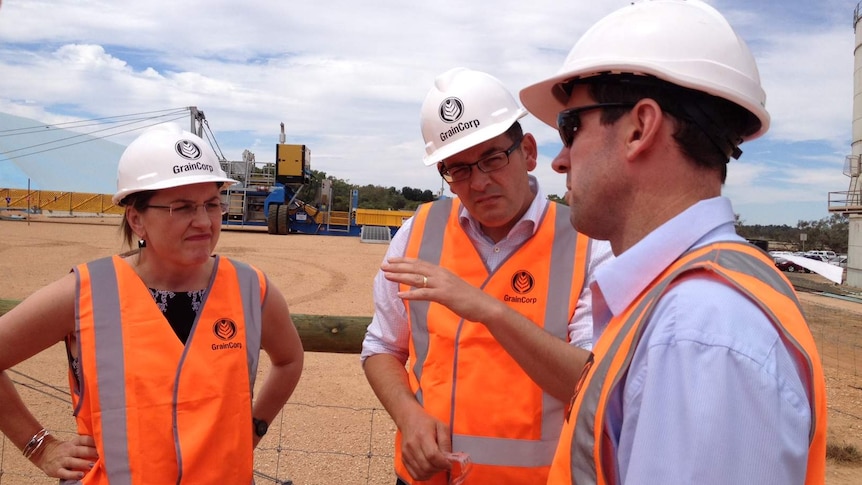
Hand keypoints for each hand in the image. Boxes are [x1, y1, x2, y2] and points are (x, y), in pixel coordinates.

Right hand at [34, 434, 97, 480]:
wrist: (42, 453)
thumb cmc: (64, 450)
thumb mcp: (73, 444)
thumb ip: (84, 445)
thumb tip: (102, 447)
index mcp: (73, 443)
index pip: (84, 440)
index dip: (93, 441)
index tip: (104, 443)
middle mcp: (68, 450)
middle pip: (80, 450)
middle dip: (91, 452)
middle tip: (102, 454)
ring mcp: (62, 460)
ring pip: (73, 461)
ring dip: (83, 463)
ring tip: (93, 465)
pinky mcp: (56, 470)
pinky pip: (65, 473)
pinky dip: (72, 475)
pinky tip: (80, 475)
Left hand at [382, 257, 505, 323]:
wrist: (484, 305)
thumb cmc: (468, 298)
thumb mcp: (451, 287)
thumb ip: (439, 284)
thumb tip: (427, 285)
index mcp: (442, 271)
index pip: (420, 263)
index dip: (405, 261)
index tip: (392, 260)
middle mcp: (440, 274)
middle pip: (415, 268)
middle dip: (398, 266)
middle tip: (384, 265)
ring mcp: (442, 284)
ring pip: (417, 278)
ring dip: (400, 276)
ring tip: (387, 276)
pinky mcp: (444, 295)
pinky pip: (424, 294)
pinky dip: (411, 294)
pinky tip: (400, 295)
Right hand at [398, 408, 451, 480]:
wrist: (409, 420)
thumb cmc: (427, 423)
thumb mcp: (441, 426)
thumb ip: (446, 442)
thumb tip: (448, 457)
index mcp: (423, 435)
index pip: (433, 455)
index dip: (443, 463)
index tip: (449, 463)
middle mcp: (412, 446)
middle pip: (427, 466)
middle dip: (439, 469)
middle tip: (444, 464)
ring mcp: (406, 454)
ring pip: (421, 473)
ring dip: (432, 473)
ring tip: (437, 466)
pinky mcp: (404, 459)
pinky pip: (415, 475)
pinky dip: (424, 475)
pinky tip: (430, 469)